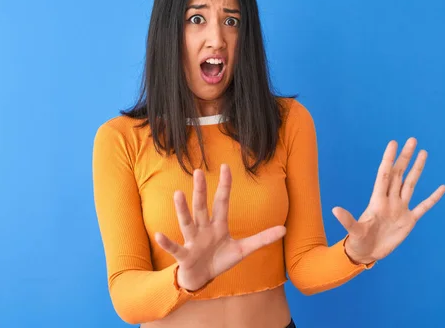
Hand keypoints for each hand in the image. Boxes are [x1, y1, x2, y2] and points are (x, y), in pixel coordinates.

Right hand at [154, 164, 286, 290]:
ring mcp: (193, 240)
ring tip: (178, 193)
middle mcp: (204, 228)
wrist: (201, 278)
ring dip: (182, 209)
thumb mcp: (243, 250)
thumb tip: (285, 230)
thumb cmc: (219, 260)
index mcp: (218, 225)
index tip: (225, 167)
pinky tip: (159, 234)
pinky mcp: (184, 255)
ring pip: (187, 222)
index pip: (222, 202)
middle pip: (202, 206)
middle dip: (201, 190)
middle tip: (198, 172)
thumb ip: (262, 239)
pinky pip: (175, 248)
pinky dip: (167, 242)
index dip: (225, 185)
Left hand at [332, 138, 444, 263]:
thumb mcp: (354, 230)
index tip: (393, 143)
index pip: (384, 174)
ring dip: (417, 169)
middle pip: (399, 174)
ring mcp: (400, 209)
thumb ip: (347, 220)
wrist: (367, 253)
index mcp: (377, 200)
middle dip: (405, 157)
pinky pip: (424, 206)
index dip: (388, 159)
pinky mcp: (409, 220)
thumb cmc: (358, 241)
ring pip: (411, 184)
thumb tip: (335, 209)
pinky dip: (433, 198)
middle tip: (412, 140)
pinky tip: (442, 187)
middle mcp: (390, 200)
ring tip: (424, 153)